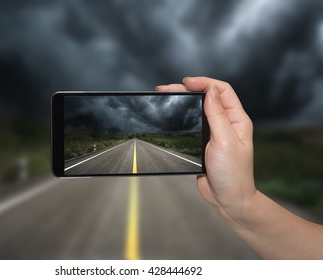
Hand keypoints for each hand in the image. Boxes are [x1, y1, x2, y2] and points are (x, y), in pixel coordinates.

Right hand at [156, 77, 255, 217]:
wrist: (227, 198)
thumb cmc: (233, 174)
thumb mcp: (225, 142)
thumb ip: (218, 116)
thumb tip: (210, 91)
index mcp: (237, 119)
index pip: (222, 91)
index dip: (204, 82)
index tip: (186, 82)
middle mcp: (227, 123)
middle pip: (207, 97)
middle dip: (187, 90)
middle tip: (166, 89)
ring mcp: (215, 132)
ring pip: (198, 109)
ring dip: (183, 102)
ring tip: (165, 97)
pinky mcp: (204, 142)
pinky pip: (193, 123)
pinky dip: (182, 117)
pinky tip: (172, 115)